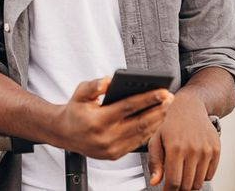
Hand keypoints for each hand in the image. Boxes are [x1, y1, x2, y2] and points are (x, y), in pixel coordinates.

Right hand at [57, 76, 173, 159]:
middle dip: (158, 110)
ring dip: (157, 120)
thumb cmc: (75, 110)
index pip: (128, 107)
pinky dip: (149, 131)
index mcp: (97, 121)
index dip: (148, 99)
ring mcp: (111, 149)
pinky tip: (157, 120)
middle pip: (140, 122)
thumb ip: (94, 86)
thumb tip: (108, 80)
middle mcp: (105, 138)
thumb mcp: (80, 93)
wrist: (64, 134)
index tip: (163, 91)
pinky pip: (137, 143)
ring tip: (167, 107)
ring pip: (141, 134)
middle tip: (170, 98)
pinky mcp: (115, 155)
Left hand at [147, 91, 219, 189]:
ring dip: (190, 183)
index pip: (174, 182)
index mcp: (175, 147)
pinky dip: (201, 176)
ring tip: (183, 174)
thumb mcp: (156, 140)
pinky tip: (193, 167)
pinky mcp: (216, 149)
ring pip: (198, 182)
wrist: (190, 107)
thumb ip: (154, 162)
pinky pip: (209, 175)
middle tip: (174, 182)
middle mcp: (192, 149)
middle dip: (179, 188)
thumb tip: (155, 182)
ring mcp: (206, 150)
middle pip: (187, 185)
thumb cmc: (170, 124)